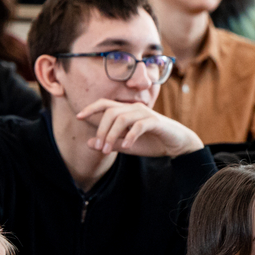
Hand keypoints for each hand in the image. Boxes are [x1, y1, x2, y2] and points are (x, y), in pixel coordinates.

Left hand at [76, 99, 203, 158]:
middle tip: (100, 147)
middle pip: (110, 112)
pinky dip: (129, 137)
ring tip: (108, 150)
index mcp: (126, 111)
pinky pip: (138, 126)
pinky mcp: (155, 122)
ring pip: (121, 118)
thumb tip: (89, 143)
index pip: (105, 104)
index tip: (78, 117)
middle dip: (101, 129)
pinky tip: (126, 147)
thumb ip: (109, 143)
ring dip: (112, 135)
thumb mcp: (126, 145)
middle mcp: (134, 108)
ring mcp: (145, 114)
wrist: (176, 145)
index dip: (91, 108)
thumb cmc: (151, 142)